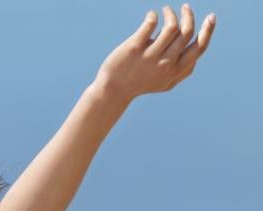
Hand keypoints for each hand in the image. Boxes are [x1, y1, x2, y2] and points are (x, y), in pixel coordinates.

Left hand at [94, 4, 215, 101]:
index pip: (199, 48)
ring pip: (171, 27)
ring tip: (166, 10)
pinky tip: (151, 15)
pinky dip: (153, 16)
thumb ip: (182, 73)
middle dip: (189, 15)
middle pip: (186, 32)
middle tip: (185, 7)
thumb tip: (197, 60)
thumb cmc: (140, 85)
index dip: (208, 30)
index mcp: (176, 70)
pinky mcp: (134, 47)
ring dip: (171, 13)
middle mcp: (165, 63)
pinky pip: (150, 25)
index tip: (211, 17)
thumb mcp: (165, 84)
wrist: (113, 90)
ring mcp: (150, 55)